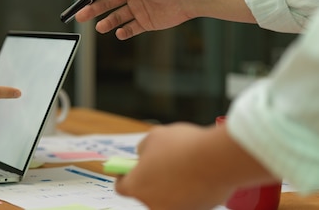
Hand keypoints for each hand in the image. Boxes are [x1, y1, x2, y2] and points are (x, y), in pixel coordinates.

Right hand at [73, 0, 189, 39]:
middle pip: (107, 2)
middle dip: (93, 9)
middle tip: (81, 15)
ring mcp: (139, 7)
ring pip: (117, 16)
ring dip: (106, 22)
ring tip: (99, 27)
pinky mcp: (146, 21)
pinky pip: (131, 28)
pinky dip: (123, 32)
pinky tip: (118, 32)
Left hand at [115, 123, 275, 209]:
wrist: (218, 159)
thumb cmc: (182, 146)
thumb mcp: (154, 137)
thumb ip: (143, 149)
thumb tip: (144, 155)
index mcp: (137, 187)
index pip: (122, 188)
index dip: (126, 176)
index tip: (131, 169)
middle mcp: (154, 205)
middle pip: (148, 194)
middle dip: (154, 180)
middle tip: (163, 163)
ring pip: (171, 197)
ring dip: (174, 185)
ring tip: (186, 165)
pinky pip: (191, 199)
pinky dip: (193, 189)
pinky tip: (201, 173)